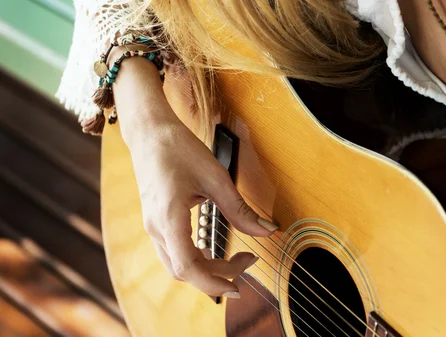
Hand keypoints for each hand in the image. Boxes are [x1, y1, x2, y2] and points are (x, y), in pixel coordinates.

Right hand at [112, 57, 277, 297]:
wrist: (150, 133)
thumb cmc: (179, 149)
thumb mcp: (216, 178)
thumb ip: (240, 210)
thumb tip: (267, 231)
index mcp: (169, 218)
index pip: (188, 268)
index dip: (213, 283)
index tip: (238, 287)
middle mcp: (156, 228)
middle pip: (184, 271)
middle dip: (218, 274)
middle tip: (249, 261)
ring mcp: (152, 226)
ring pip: (177, 264)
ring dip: (207, 268)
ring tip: (235, 258)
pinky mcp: (155, 222)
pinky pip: (173, 252)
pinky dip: (194, 258)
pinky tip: (210, 249)